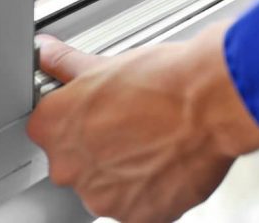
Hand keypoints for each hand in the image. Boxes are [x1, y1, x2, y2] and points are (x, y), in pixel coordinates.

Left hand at [27, 23, 258, 221]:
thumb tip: (48, 53)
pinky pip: (139, 206)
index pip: (51, 130)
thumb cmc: (162, 81)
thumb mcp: (104, 65)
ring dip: (127, 172)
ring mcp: (102, 196)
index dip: (81, 121)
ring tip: (155, 142)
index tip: (101, 114)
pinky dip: (152, 190)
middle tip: (134, 126)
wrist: (210, 102)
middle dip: (102, 148)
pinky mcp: (137, 216)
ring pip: (108, 188)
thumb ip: (67, 65)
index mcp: (52, 128)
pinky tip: (167, 161)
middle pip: (79, 162)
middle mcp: (69, 167)